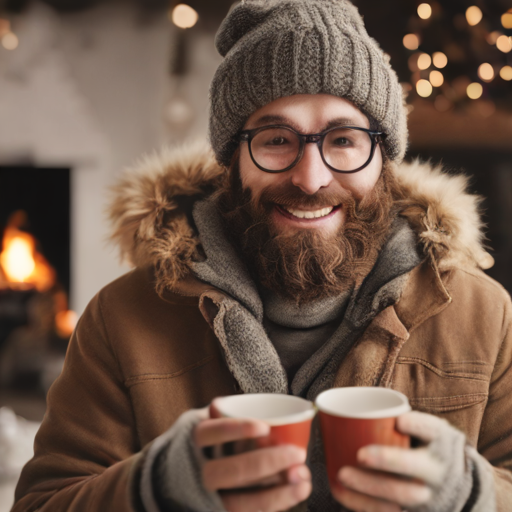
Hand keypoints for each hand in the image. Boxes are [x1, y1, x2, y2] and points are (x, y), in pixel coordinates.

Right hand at [194, 398, 311, 511]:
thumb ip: (224, 414)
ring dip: (276, 495)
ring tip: (304, 483)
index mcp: (192, 439)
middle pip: (230, 471)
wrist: (171, 479)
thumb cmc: (201, 443)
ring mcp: (205, 497)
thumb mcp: (204, 421)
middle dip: (268, 464)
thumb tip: (253, 407)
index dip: (237, 429)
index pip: (211, 432)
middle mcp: (195, 471)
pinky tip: (293, 495)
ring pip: (239, 502)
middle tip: (298, 454)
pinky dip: (272, 506)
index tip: (265, 427)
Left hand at [332, 411, 470, 511]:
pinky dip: (363, 504)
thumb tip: (362, 408)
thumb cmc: (430, 447)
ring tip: (342, 474)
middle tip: (359, 454)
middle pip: (414, 467)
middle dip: (387, 461)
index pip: (433, 431)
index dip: (418, 426)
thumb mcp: (429, 431)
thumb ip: (406, 419)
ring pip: (402, 496)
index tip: (399, 421)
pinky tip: (341, 491)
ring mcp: (429, 496)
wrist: (458, 484)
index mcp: (442, 443)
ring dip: (369, 487)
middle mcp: (438, 471)